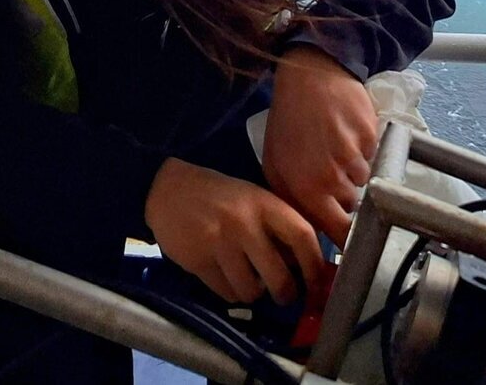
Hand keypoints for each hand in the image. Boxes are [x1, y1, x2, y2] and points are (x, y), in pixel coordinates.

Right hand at [145, 158, 322, 304]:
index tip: (317, 283)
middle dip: (286, 294)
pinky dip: (231, 293)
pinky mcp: (198, 262)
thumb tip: (304, 264)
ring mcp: (220, 244)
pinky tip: (229, 279)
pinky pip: (225, 292)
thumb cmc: (219, 196)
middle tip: (285, 296)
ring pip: (251, 290)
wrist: (168, 189)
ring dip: (254, 294)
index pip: (302, 236)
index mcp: (264, 204)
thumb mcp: (253, 199)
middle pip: (279, 275)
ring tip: (251, 283)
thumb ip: (277, 226)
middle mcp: (245, 224)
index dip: (315, 265)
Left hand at [263, 46, 377, 246]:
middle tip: (330, 173)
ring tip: (335, 147)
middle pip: (353, 206)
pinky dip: (364, 150)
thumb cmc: (288, 123)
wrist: (310, 76)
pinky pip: (373, 156)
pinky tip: (347, 132)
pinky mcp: (372, 136)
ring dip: (353, 171)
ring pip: (364, 181)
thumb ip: (293, 203)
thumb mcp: (276, 165)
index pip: (339, 233)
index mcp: (306, 190)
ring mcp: (355, 155)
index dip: (346, 238)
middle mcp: (333, 177)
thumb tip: (313, 234)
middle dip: (344, 197)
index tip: (346, 238)